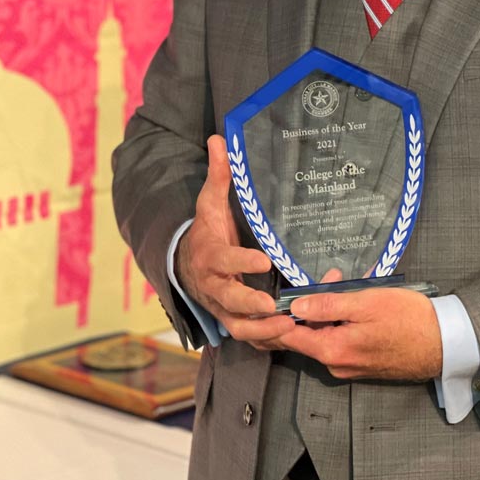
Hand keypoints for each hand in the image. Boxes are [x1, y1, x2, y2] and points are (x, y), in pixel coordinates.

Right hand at [175, 135, 295, 348]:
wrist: (185, 265)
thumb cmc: (207, 230)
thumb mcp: (210, 202)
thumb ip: (218, 175)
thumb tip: (218, 139)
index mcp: (211, 257)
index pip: (224, 261)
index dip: (242, 263)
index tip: (265, 261)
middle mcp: (214, 287)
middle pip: (229, 302)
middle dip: (252, 306)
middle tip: (277, 307)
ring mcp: (223, 308)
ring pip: (239, 328)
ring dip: (263, 331)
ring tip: (289, 326)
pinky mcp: (233, 321)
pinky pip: (250, 338)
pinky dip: (268, 341)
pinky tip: (293, 336)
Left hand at [277, 285, 442, 381]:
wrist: (444, 343)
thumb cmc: (408, 319)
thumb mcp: (365, 302)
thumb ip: (327, 305)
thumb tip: (294, 306)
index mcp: (332, 350)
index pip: (287, 337)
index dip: (276, 316)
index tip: (277, 294)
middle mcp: (336, 365)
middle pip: (307, 334)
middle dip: (311, 303)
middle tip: (333, 277)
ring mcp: (350, 367)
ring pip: (326, 334)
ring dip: (331, 309)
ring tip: (350, 282)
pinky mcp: (363, 364)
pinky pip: (342, 340)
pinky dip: (343, 320)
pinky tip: (359, 300)